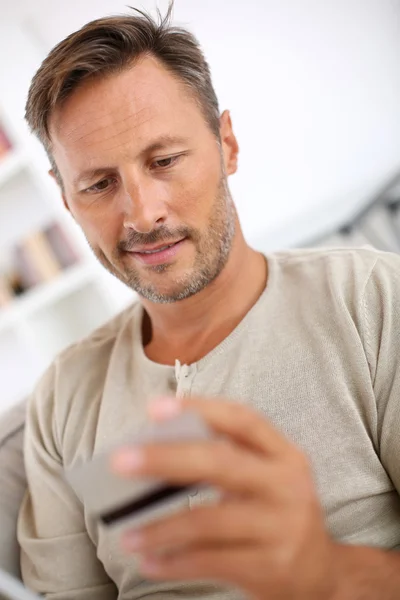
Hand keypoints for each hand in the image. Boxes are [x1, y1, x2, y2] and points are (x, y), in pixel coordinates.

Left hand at [111, 396, 338, 599]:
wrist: (322, 575)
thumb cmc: (277, 513)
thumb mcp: (265, 478)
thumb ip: (225, 461)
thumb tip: (155, 455)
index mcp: (284, 455)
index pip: (243, 420)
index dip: (201, 408)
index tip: (156, 407)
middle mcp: (287, 485)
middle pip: (220, 462)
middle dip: (165, 458)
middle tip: (121, 460)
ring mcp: (281, 528)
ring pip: (208, 520)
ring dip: (160, 526)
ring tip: (126, 531)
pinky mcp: (270, 566)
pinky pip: (209, 562)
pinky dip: (173, 561)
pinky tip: (150, 559)